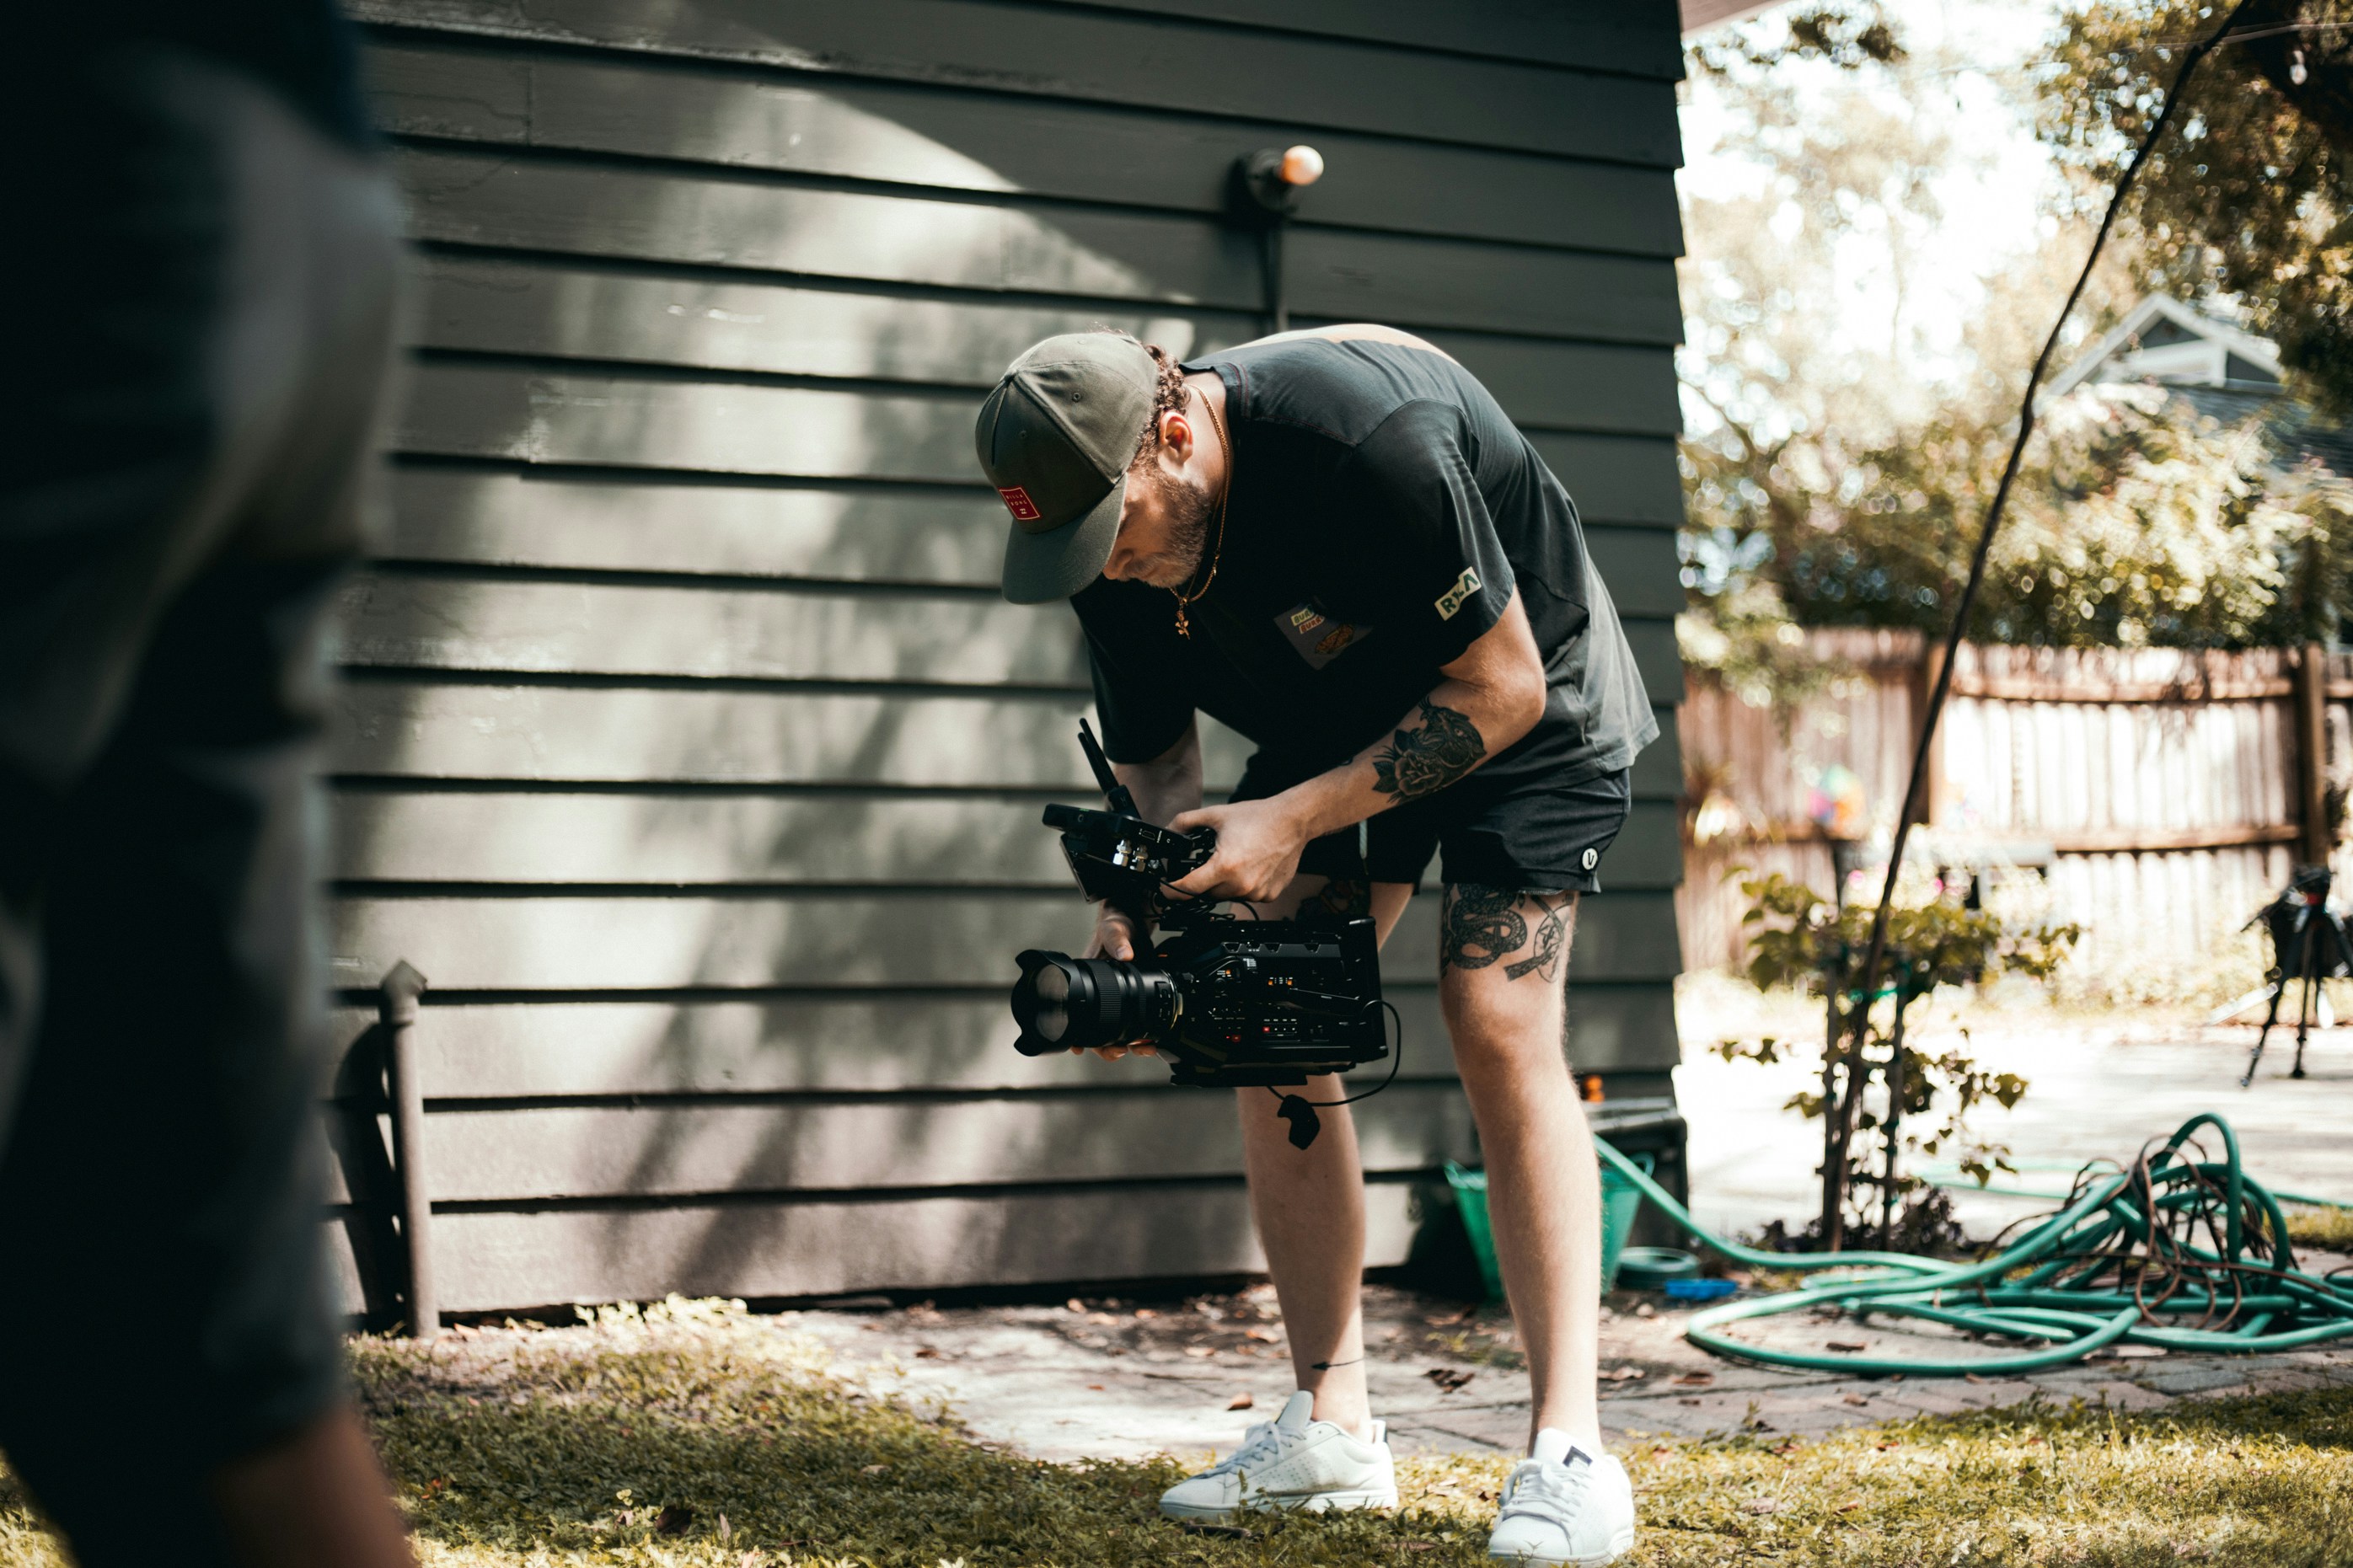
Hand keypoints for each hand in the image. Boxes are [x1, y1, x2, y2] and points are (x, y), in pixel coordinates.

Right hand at [1078, 906, 1155, 1058]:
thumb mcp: (1115, 928)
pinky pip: (1137, 1018)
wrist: (1136, 919)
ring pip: (1119, 1028)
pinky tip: (1151, 1038)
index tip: (1081, 1048)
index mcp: (1089, 981)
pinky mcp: (1136, 994)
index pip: (1078, 1013)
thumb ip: (1118, 939)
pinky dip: (1143, 1031)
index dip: (1077, 1034)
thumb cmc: (1117, 923)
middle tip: (1119, 1051)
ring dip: (1128, 1042)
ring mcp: (1119, 996)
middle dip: (1106, 1046)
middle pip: (1097, 1029)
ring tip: (1142, 1047)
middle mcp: (1102, 993)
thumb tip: (1124, 953)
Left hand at [1166, 795, 1311, 904]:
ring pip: (1226, 897)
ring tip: (1235, 860)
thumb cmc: (1259, 818)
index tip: (1163, 890)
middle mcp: (1240, 885)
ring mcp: (1256, 893)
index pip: (1187, 889)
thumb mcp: (1216, 815)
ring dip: (1223, 884)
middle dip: (1202, 881)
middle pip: (1206, 894)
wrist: (1293, 821)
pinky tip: (1250, 867)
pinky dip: (1242, 886)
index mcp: (1224, 867)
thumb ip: (1186, 822)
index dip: (1170, 890)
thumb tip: (1168, 831)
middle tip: (1210, 862)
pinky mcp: (1268, 895)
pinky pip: (1246, 896)